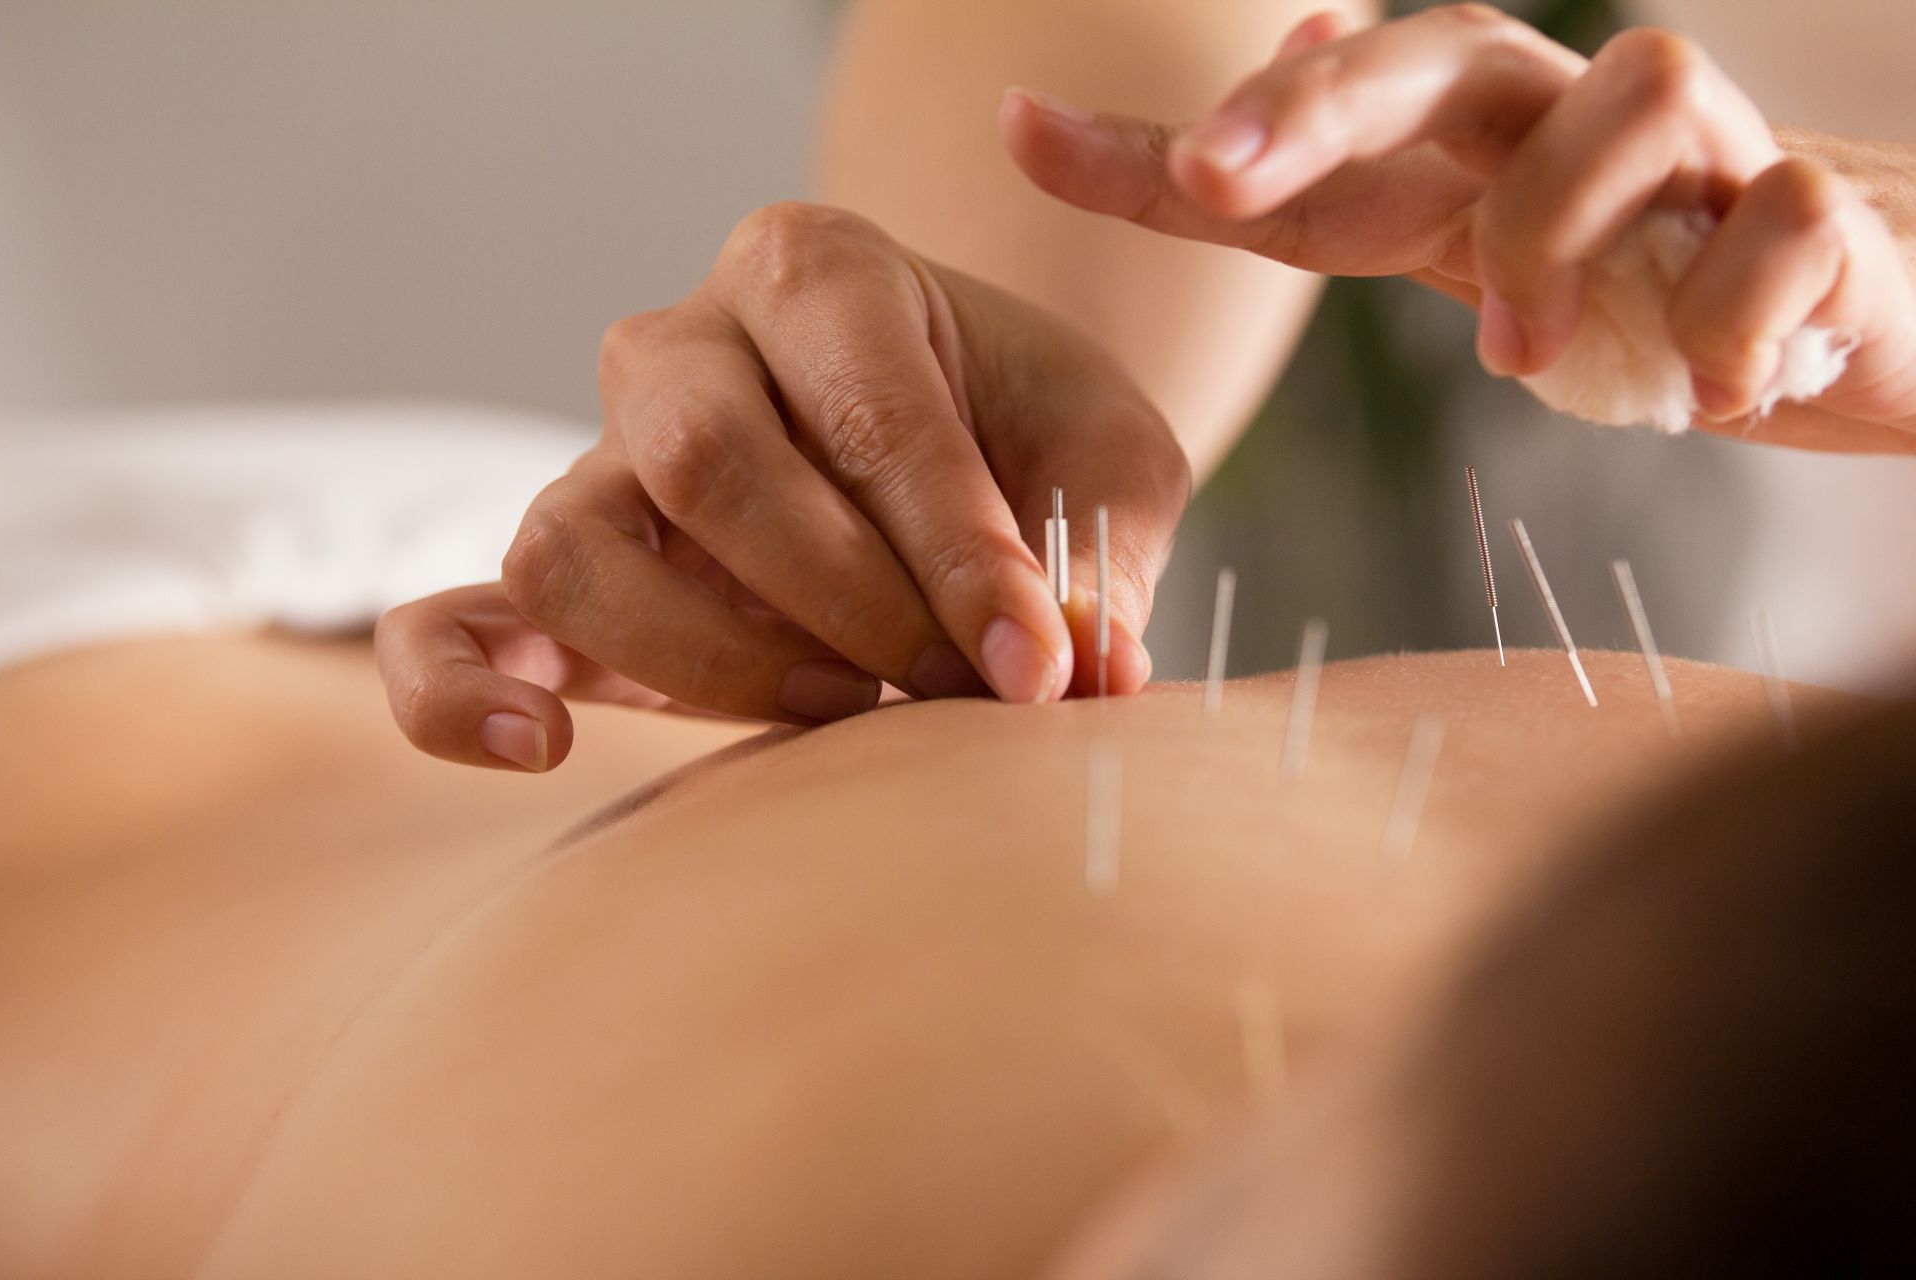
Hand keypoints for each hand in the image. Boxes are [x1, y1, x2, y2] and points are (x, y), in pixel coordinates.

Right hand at [377, 203, 1187, 769]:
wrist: (956, 428)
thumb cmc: (1026, 433)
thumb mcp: (1102, 461)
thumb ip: (1098, 555)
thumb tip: (1089, 671)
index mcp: (818, 270)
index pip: (868, 412)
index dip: (958, 555)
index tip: (1038, 668)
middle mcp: (683, 346)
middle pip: (705, 460)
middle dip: (846, 600)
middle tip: (954, 689)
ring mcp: (602, 459)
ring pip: (574, 545)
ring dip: (710, 658)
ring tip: (843, 710)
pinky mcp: (570, 572)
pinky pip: (451, 624)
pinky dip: (460, 692)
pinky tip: (543, 748)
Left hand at [1002, 5, 1915, 451]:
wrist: (1838, 298)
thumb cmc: (1621, 280)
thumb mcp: (1456, 245)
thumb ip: (1337, 195)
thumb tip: (1232, 95)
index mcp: (1463, 139)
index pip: (1300, 115)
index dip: (1165, 136)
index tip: (1018, 130)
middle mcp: (1567, 113)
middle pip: (1442, 48)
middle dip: (1316, 107)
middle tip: (1222, 184)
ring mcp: (1703, 149)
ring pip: (1635, 93)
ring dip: (1554, 235)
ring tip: (1521, 364)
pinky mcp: (1821, 213)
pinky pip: (1786, 220)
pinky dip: (1739, 317)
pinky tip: (1719, 396)